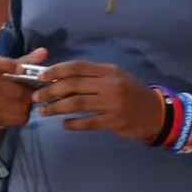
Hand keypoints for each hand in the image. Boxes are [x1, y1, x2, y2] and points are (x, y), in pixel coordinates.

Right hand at [0, 49, 45, 129]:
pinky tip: (21, 110)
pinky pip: (19, 118)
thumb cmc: (4, 80)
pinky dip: (24, 115)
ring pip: (20, 106)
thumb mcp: (13, 67)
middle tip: (36, 92)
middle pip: (16, 90)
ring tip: (26, 101)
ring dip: (28, 104)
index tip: (21, 69)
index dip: (10, 66)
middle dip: (29, 92)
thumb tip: (44, 52)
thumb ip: (28, 60)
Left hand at [31, 58, 163, 140]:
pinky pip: (87, 122)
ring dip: (56, 108)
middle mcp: (110, 84)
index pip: (78, 67)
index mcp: (109, 70)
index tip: (40, 77)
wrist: (155, 113)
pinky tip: (64, 124)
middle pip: (73, 85)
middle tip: (36, 97)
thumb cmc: (130, 93)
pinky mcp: (113, 121)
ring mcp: (112, 103)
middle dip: (50, 90)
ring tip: (44, 112)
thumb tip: (60, 77)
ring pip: (77, 103)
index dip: (56, 71)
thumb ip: (92, 76)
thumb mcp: (115, 78)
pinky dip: (73, 124)